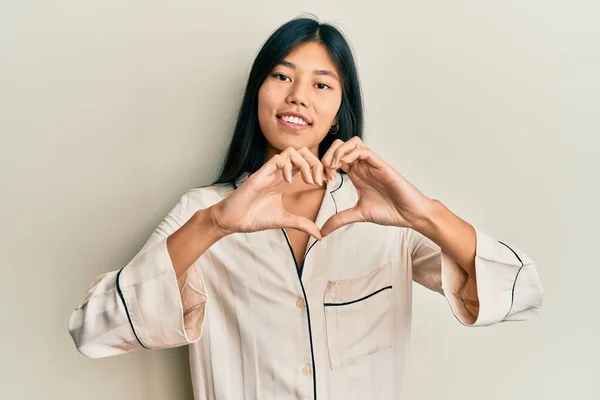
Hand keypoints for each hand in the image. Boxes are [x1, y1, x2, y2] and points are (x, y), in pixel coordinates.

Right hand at [211, 147, 325, 239]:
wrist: (233, 221)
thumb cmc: (254, 217)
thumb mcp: (284, 220)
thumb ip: (302, 224)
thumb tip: (320, 235)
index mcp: (286, 179)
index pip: (307, 163)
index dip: (320, 169)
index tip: (326, 183)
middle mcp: (279, 172)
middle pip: (302, 152)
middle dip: (316, 163)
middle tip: (319, 181)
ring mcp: (270, 171)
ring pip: (292, 151)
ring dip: (305, 163)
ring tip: (308, 181)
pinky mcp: (261, 173)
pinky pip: (278, 159)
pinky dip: (288, 167)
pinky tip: (289, 182)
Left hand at [320, 137, 433, 236]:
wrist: (410, 214)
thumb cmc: (389, 211)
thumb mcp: (358, 215)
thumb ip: (339, 219)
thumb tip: (322, 232)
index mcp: (356, 174)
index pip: (336, 158)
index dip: (324, 165)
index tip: (320, 180)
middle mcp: (363, 166)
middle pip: (341, 145)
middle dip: (327, 154)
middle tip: (324, 172)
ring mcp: (372, 164)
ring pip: (352, 143)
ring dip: (338, 151)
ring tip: (332, 167)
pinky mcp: (381, 165)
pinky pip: (364, 150)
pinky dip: (350, 154)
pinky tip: (343, 166)